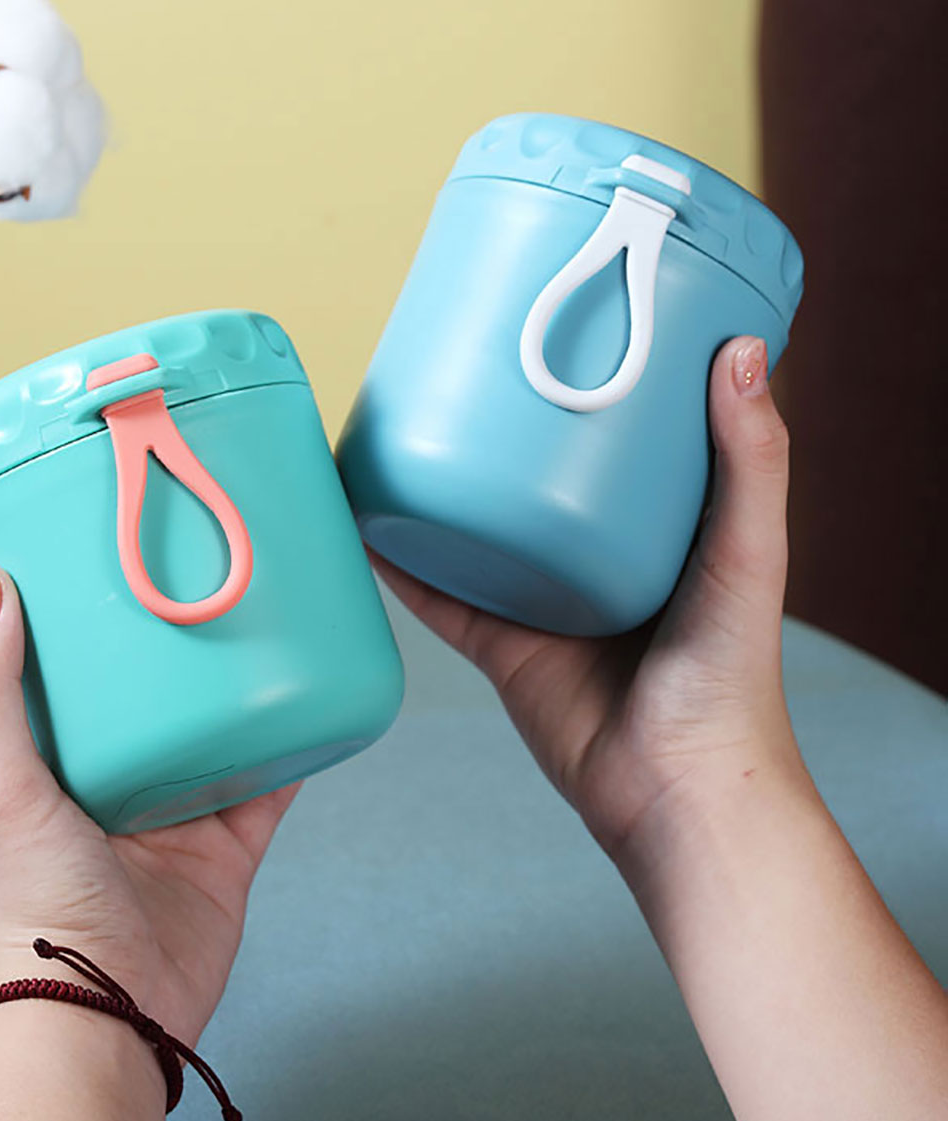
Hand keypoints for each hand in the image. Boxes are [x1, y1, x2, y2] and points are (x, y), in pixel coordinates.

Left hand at [0, 567, 298, 1047]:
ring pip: (219, 736)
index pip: (77, 683)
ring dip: (238, 691)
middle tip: (203, 586)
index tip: (112, 566)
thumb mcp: (3, 785)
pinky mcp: (231, 847)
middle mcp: (121, 788)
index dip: (91, 629)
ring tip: (262, 627)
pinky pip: (271, 785)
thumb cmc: (42, 904)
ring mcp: (180, 817)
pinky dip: (291, 748)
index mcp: (60, 769)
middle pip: (156, 705)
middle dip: (177, 653)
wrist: (112, 1008)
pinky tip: (307, 701)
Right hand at [375, 335, 801, 860]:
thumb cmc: (729, 677)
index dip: (591, 392)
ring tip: (405, 427)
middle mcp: (591, 561)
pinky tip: (369, 516)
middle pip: (535, 482)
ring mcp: (540, 603)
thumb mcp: (747, 551)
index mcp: (653, 532)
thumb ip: (751, 460)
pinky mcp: (499, 645)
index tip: (562, 330)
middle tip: (467, 365)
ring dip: (443, 488)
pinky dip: (401, 561)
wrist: (675, 790)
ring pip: (477, 531)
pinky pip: (439, 594)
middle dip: (503, 432)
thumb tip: (741, 350)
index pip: (618, 446)